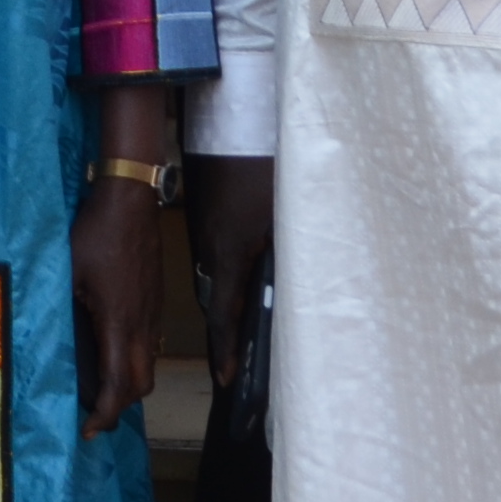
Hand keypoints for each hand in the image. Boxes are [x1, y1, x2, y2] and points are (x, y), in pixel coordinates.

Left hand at [72, 178, 162, 438]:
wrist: (130, 199)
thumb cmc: (95, 233)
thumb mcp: (67, 272)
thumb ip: (60, 310)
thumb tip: (44, 340)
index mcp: (119, 323)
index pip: (119, 386)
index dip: (104, 415)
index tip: (87, 429)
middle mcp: (142, 324)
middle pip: (141, 384)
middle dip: (120, 408)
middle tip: (93, 415)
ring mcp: (153, 312)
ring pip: (149, 364)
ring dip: (129, 385)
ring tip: (102, 388)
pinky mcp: (155, 300)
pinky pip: (151, 344)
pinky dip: (135, 361)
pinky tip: (113, 351)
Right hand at [187, 154, 276, 388]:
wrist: (232, 120)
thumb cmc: (264, 167)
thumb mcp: (285, 213)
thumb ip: (288, 252)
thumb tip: (297, 285)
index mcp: (231, 254)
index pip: (224, 314)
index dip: (225, 351)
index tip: (227, 381)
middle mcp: (211, 248)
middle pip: (217, 301)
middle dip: (227, 333)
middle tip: (239, 364)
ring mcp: (204, 230)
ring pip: (216, 277)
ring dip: (228, 301)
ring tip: (243, 327)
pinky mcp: (205, 215)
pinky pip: (214, 255)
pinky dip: (226, 273)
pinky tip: (242, 274)